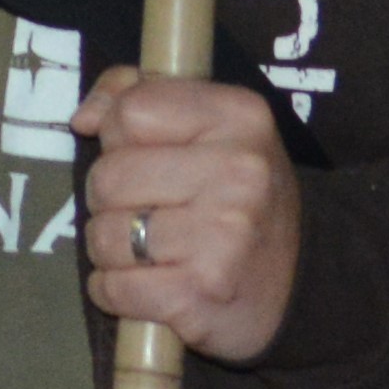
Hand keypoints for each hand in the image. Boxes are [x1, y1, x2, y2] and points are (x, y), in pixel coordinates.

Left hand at [75, 75, 297, 364]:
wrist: (303, 283)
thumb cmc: (236, 197)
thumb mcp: (208, 125)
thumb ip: (138, 96)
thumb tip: (85, 118)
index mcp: (239, 116)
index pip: (130, 112)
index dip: (121, 139)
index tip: (148, 158)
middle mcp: (239, 172)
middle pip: (107, 177)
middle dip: (110, 201)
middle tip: (146, 213)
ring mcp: (223, 235)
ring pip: (104, 236)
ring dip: (112, 251)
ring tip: (148, 251)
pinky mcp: (203, 292)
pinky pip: (114, 287)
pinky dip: (115, 292)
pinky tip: (146, 285)